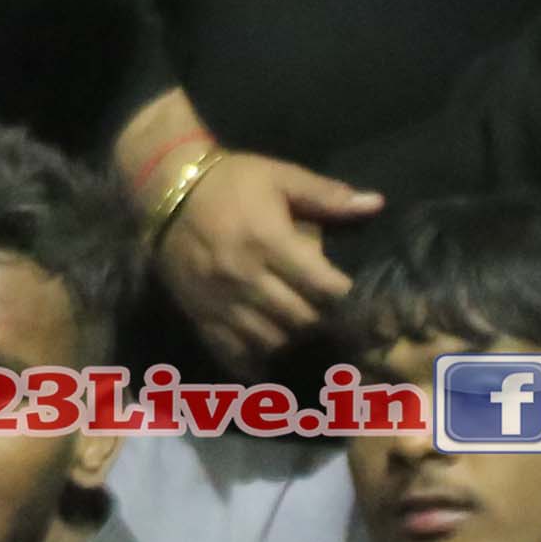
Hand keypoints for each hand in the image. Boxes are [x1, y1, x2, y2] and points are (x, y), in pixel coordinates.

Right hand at [152, 149, 378, 366]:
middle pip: (300, 319)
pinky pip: (231, 354)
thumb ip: (326, 195)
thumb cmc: (230, 182)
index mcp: (268, 242)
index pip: (321, 286)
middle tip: (328, 312)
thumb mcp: (280, 177)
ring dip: (292, 339)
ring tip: (299, 328)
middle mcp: (245, 277)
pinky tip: (268, 361)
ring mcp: (220, 302)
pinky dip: (254, 364)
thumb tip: (375, 204)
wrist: (165, 192)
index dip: (342, 293)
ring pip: (270, 341)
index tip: (346, 290)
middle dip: (321, 318)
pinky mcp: (199, 316)